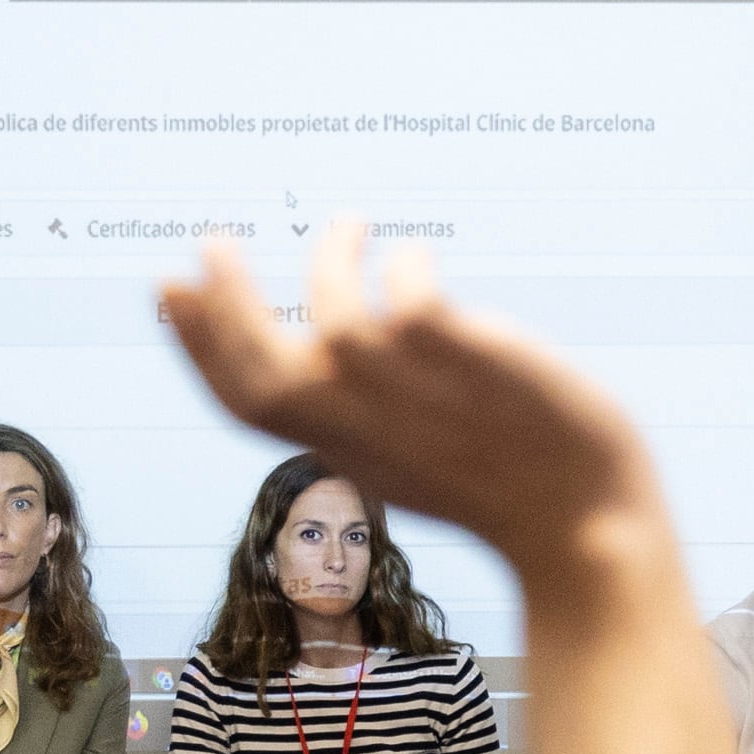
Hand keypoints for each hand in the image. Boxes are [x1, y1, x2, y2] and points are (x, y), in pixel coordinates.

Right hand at [158, 226, 657, 576]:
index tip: (168, 290)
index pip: (243, 402)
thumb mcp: (412, 459)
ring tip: (351, 225)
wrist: (585, 528)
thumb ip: (363, 412)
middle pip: (261, 363)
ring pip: (335, 310)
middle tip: (211, 240)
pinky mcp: (459, 353)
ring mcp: (408, 388)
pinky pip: (409, 288)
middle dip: (221, 300)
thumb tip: (323, 351)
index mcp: (347, 451)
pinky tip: (416, 254)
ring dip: (329, 253)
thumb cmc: (506, 493)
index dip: (195, 346)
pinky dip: (404, 263)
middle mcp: (365, 423)